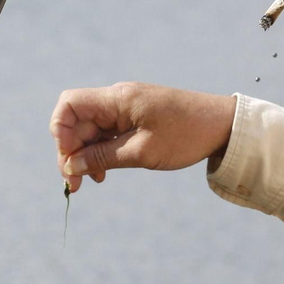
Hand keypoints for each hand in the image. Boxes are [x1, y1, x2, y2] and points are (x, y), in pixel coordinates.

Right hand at [50, 84, 236, 192]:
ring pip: (91, 130)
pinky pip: (107, 133)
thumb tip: (71, 166)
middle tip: (76, 184)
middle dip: (71, 151)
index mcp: (117, 99)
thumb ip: (104, 157)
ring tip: (91, 181)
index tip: (69, 160)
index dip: (60, 131)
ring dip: (86, 155)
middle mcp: (117, 100)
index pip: (69, 105)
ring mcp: (125, 109)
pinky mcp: (134, 119)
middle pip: (77, 122)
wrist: (224, 126)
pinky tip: (105, 172)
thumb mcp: (142, 152)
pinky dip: (101, 152)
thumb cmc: (186, 136)